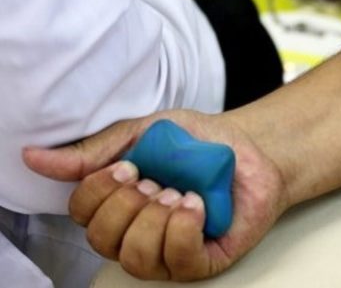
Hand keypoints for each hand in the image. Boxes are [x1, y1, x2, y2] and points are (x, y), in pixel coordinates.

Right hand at [23, 110, 288, 280]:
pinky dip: (183, 228)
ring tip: (178, 193)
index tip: (130, 164)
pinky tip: (195, 204)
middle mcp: (137, 233)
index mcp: (117, 204)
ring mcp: (169, 251)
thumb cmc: (196, 142)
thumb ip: (94, 151)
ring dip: (154, 218)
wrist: (251, 146)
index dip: (100, 189)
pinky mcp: (203, 260)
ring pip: (135, 256)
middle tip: (156, 178)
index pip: (80, 214)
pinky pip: (178, 260)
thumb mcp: (142, 133)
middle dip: (127, 202)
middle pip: (102, 239)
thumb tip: (34, 157)